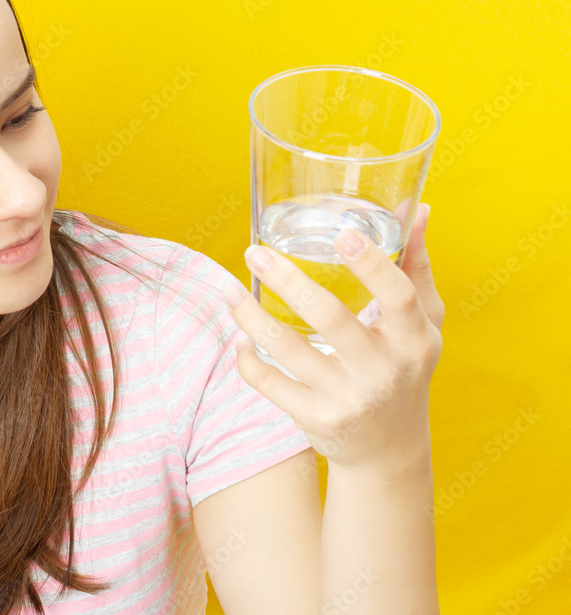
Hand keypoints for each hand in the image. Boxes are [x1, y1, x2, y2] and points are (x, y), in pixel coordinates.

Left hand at [224, 203, 444, 473]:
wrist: (389, 449)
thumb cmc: (404, 368)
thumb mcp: (423, 323)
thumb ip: (414, 265)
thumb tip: (413, 206)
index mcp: (414, 340)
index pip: (399, 298)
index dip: (372, 265)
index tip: (341, 233)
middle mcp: (384, 370)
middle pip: (332, 318)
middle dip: (289, 281)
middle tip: (255, 254)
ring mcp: (349, 398)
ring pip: (289, 350)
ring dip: (252, 317)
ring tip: (231, 290)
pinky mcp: (318, 420)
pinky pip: (270, 384)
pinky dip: (248, 360)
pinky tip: (239, 338)